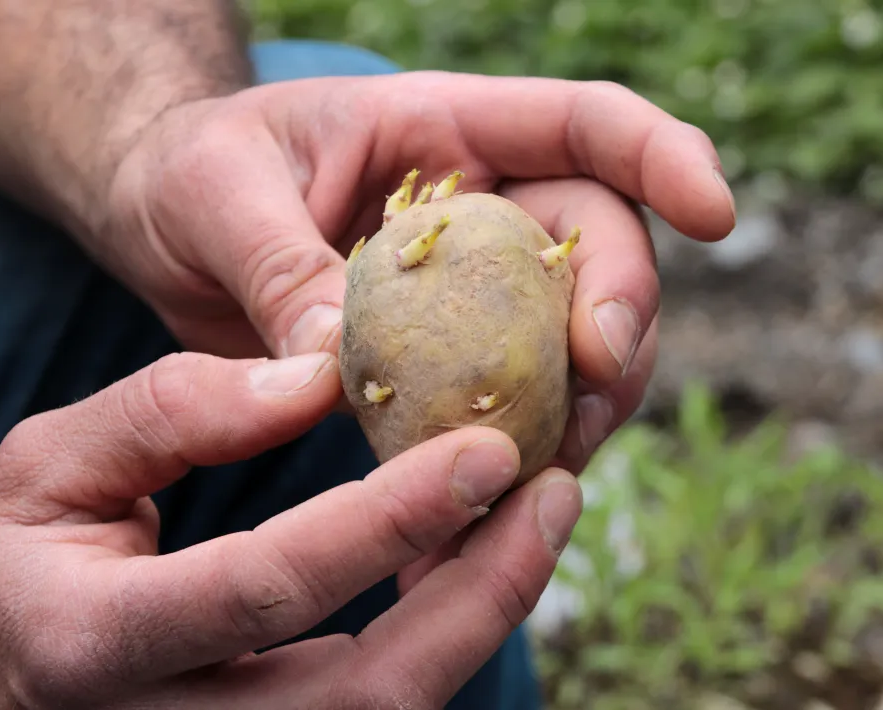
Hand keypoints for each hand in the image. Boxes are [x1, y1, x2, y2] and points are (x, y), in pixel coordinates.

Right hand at [0, 351, 580, 708]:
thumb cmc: (7, 567)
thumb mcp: (47, 464)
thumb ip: (170, 412)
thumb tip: (314, 376)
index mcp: (96, 642)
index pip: (270, 586)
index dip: (389, 521)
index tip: (487, 452)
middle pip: (365, 691)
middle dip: (479, 598)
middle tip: (552, 496)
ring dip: (477, 622)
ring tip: (536, 522)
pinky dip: (441, 645)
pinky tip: (478, 568)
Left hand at [102, 71, 735, 468]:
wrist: (162, 226)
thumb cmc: (190, 174)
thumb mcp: (214, 195)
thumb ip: (278, 267)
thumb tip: (334, 367)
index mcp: (440, 133)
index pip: (578, 125)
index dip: (661, 158)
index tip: (719, 214)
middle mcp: (477, 210)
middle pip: (600, 247)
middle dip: (621, 313)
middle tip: (596, 379)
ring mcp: (467, 294)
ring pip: (567, 346)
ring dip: (576, 409)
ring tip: (538, 471)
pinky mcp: (440, 366)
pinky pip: (497, 414)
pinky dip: (498, 467)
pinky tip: (468, 525)